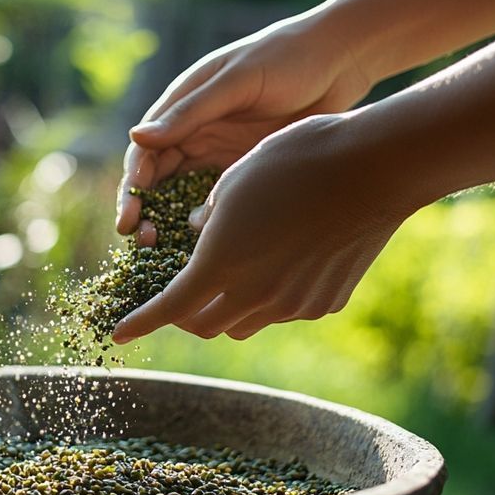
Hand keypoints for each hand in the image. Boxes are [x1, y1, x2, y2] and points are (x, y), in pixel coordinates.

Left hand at [112, 114, 413, 342]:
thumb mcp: (233, 181)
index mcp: (221, 263)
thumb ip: (207, 219)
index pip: (169, 307)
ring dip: (227, 307)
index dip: (140, 323)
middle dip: (184, 316)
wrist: (375, 169)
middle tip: (178, 294)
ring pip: (244, 323)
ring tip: (233, 270)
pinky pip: (284, 310)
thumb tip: (198, 233)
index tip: (119, 333)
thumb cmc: (294, 161)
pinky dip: (269, 296)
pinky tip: (283, 261)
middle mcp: (256, 295)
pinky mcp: (324, 302)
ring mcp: (294, 304)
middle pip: (205, 326)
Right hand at [116, 13, 373, 240]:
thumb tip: (136, 137)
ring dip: (168, 222)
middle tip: (142, 240)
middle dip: (144, 211)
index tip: (128, 217)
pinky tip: (206, 244)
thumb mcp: (237, 82)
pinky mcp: (246, 170)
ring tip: (162, 249)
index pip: (143, 153)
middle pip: (156, 181)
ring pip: (181, 195)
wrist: (342, 59)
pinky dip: (206, 222)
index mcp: (182, 106)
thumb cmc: (286, 58)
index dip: (132, 187)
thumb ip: (190, 112)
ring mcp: (220, 154)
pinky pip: (217, 201)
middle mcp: (194, 132)